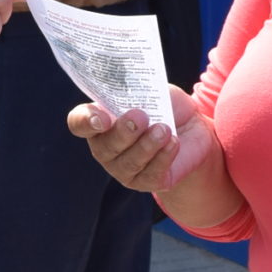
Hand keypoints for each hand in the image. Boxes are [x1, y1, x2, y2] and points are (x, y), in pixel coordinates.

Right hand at [69, 87, 217, 193]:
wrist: (193, 126)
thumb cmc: (164, 105)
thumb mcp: (151, 90)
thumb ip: (137, 91)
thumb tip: (133, 92)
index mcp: (99, 121)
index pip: (79, 123)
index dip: (86, 121)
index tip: (103, 118)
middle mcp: (106, 148)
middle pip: (105, 147)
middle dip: (124, 132)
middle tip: (141, 116)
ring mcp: (124, 169)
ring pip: (129, 163)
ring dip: (147, 145)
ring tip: (164, 129)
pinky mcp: (148, 181)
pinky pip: (151, 174)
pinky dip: (163, 157)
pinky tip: (174, 142)